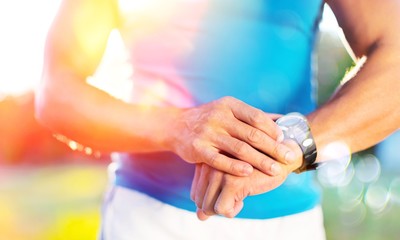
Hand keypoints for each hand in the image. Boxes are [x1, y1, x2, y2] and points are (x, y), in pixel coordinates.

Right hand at [169, 96, 296, 176]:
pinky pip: (220, 160)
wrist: (176, 126)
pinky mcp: (198, 149)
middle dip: (273, 148)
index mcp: (229, 105)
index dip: (273, 129)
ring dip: (260, 161)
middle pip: (251, 134)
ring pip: (239, 149)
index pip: (256, 117)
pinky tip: (249, 173)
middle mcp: (218, 116)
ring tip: (276, 170)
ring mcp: (207, 133)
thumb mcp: (228, 110)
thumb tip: (285, 119)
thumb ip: (254, 116)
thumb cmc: (210, 119)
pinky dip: (235, 167)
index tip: (285, 141)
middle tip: (289, 158)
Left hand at [190, 140, 302, 219]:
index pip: (195, 194)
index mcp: (206, 161)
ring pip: (208, 207)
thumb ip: (212, 195)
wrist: (279, 158)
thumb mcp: (228, 181)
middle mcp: (209, 165)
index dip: (212, 201)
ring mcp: (219, 172)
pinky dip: (233, 211)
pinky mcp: (232, 181)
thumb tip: (200, 217)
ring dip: (226, 209)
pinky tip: (244, 199)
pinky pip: (223, 210)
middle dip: (217, 207)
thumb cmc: (254, 169)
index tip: (228, 193)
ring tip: (240, 196)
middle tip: (235, 197)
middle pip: (200, 202)